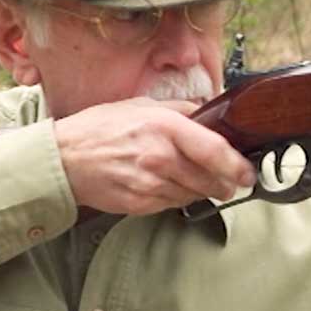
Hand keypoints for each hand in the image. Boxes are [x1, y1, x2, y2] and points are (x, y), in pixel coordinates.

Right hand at [54, 99, 256, 214]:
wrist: (62, 159)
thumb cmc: (99, 128)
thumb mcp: (141, 105)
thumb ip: (180, 110)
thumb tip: (211, 114)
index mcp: (164, 127)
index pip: (215, 151)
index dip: (238, 166)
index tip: (248, 173)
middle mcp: (159, 157)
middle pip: (211, 180)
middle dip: (224, 183)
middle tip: (227, 181)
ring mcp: (150, 184)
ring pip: (195, 195)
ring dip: (200, 190)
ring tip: (189, 178)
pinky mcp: (141, 204)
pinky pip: (173, 205)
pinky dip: (177, 197)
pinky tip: (166, 185)